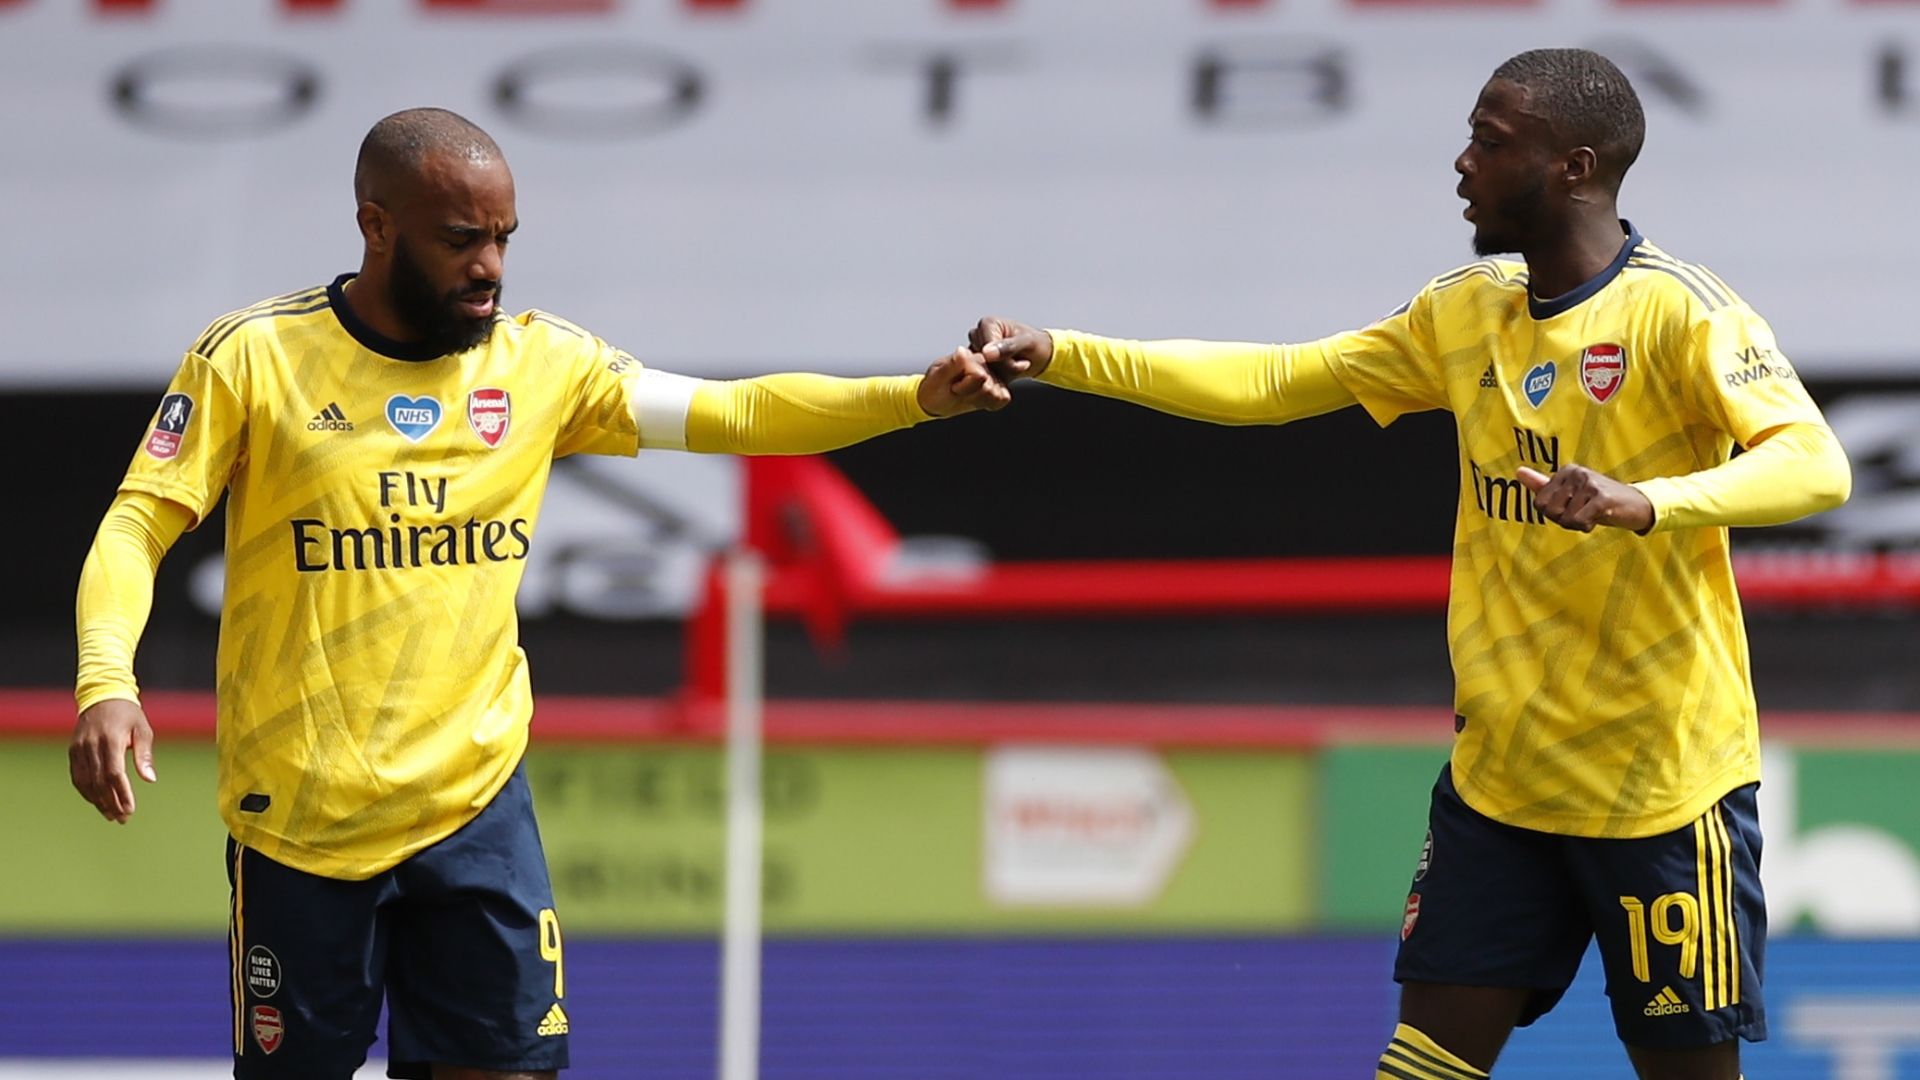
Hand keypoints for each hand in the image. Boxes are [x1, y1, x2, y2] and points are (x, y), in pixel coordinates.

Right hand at [69, 698, 156, 823]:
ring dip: (97, 801)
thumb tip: (150, 780)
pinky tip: (97, 802)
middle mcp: (91, 745)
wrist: (101, 696)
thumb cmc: (128, 714)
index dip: (121, 793)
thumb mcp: (143, 729)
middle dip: (111, 803)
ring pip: (86, 782)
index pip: (114, 774)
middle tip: (122, 818)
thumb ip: (144, 755)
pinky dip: (86, 791)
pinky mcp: (73, 751)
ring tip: (111, 815)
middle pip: (99, 782)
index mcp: (111, 739)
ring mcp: (79, 749)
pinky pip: (77, 776)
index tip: (129, 809)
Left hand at [918, 347, 1011, 416]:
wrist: (934, 398)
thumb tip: (962, 350)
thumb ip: (952, 365)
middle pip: (989, 387)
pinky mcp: (998, 386)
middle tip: (958, 390)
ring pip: (997, 394)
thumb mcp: (938, 377)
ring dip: (979, 399)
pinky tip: (977, 399)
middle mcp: (984, 362)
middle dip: (972, 394)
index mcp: (969, 356)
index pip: (980, 375)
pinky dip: (990, 403)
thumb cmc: (934, 387)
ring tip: (966, 394)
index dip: (966, 386)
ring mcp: (993, 374)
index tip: (954, 386)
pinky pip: (1003, 398)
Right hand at [968, 317, 1052, 382]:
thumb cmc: (1036, 343)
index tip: (1021, 359)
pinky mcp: (981, 365)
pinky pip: (986, 380)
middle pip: (983, 363)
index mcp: (987, 324)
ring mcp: (977, 351)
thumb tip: (986, 353)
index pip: (984, 351)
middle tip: (1021, 362)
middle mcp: (977, 336)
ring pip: (984, 373)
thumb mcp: (1026, 342)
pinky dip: (1000, 381)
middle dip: (1004, 368)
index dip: (1003, 361)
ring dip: (1003, 375)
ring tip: (1017, 365)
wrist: (1041, 354)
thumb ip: (1007, 347)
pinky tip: (1010, 373)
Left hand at [1517, 464, 1653, 533]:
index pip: (1539, 503)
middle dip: (1564, 520)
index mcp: (1566, 471)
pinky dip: (1586, 527)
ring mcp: (1589, 483)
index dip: (1554, 514)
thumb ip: (1543, 485)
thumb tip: (1518, 472)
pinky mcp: (1602, 498)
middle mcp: (1576, 473)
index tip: (1572, 508)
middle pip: (1549, 511)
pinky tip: (1599, 518)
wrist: (1637, 505)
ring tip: (1593, 514)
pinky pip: (1578, 521)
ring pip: (1565, 519)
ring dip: (1578, 524)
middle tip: (1583, 512)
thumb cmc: (1599, 501)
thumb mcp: (1570, 493)